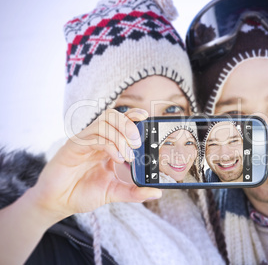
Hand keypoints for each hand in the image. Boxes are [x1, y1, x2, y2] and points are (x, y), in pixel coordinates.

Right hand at [28, 108, 161, 222]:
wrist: (58, 203)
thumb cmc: (82, 193)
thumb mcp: (114, 192)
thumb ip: (134, 192)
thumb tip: (156, 193)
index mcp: (106, 145)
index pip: (120, 121)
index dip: (133, 115)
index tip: (146, 117)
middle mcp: (95, 139)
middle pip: (113, 116)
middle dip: (129, 125)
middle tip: (138, 143)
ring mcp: (84, 141)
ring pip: (104, 123)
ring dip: (120, 135)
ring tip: (128, 154)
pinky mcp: (72, 147)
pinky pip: (93, 137)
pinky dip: (109, 145)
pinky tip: (117, 158)